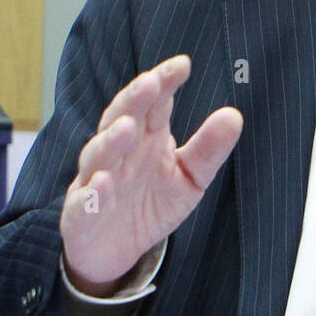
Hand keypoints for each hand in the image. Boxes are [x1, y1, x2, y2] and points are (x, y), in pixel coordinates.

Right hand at [60, 55, 241, 295]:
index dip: (163, 82)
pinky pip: (84, 203)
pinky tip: (103, 183)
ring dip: (111, 140)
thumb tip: (234, 115)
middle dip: (133, 100)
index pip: (153, 103)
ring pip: (99, 155)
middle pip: (121, 118)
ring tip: (128, 128)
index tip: (182, 65)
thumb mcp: (189, 178)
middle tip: (150, 83)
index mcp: (145, 137)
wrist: (116, 250)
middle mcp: (118, 152)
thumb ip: (208, 149)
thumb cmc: (152, 203)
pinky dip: (92, 193)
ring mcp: (95, 181)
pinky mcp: (81, 215)